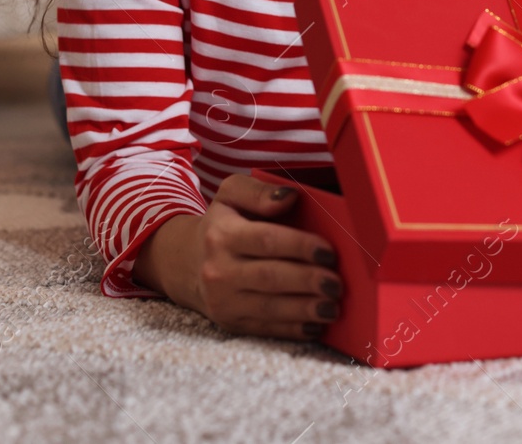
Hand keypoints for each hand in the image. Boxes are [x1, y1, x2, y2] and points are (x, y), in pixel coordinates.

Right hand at [134, 174, 342, 340]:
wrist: (186, 264)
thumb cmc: (221, 225)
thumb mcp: (231, 195)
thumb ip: (259, 192)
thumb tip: (290, 196)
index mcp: (223, 235)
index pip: (267, 240)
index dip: (300, 246)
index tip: (328, 251)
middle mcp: (219, 270)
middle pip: (270, 277)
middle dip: (307, 281)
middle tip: (336, 283)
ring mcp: (223, 300)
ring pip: (269, 307)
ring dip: (304, 310)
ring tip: (331, 307)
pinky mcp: (230, 322)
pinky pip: (265, 328)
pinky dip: (292, 330)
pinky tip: (315, 326)